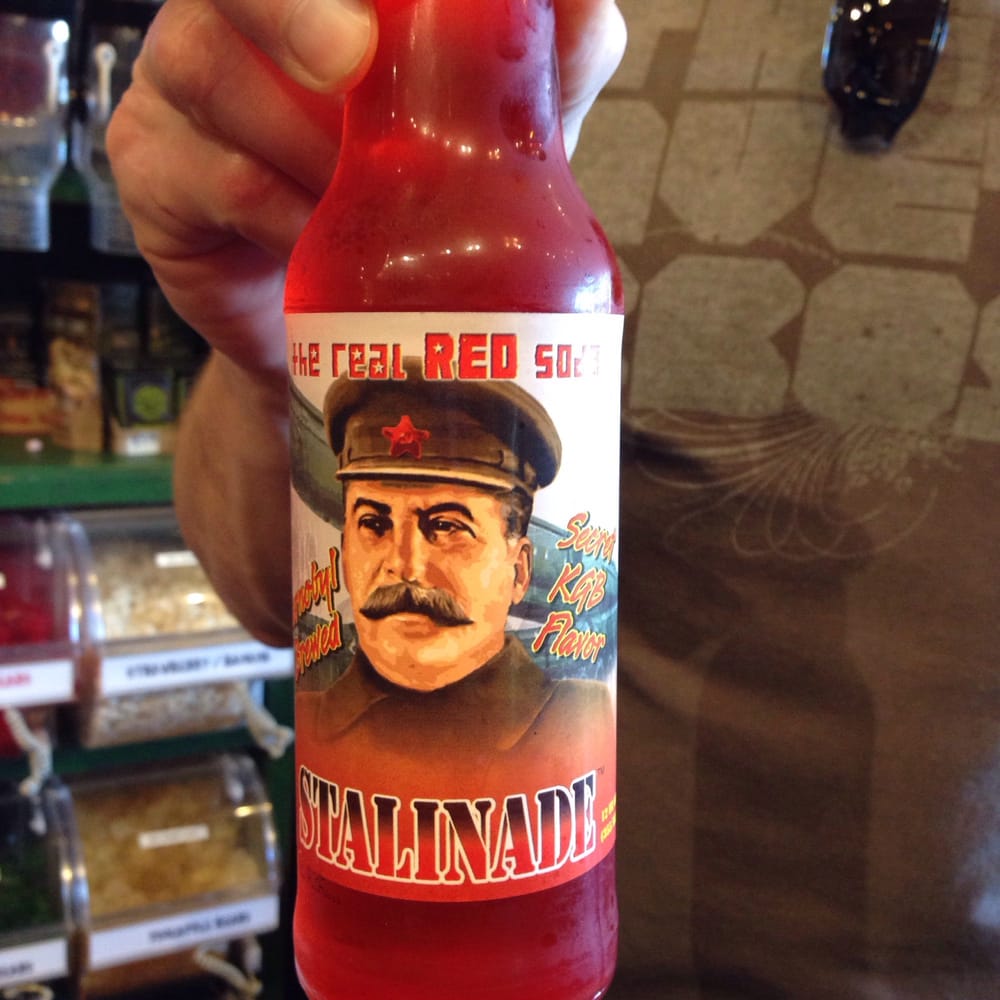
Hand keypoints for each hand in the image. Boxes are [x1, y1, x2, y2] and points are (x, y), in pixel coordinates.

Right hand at [106, 0, 625, 643]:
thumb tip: (590, 12)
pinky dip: (274, 212)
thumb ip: (531, 82)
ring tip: (354, 199)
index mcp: (311, 4)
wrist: (332, 331)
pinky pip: (210, 176)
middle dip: (294, 14)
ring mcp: (176, 92)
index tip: (391, 22)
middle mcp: (232, 22)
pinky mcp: (150, 170)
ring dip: (302, 142)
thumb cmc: (406, 217)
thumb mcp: (484, 149)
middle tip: (354, 61)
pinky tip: (312, 244)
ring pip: (212, 73)